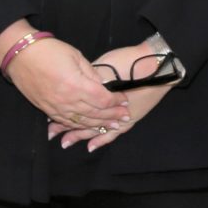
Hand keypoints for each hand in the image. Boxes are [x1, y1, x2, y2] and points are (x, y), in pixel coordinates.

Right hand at [5, 37, 130, 136]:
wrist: (20, 55)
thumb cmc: (49, 51)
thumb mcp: (76, 56)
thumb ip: (91, 73)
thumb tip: (103, 86)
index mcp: (76, 85)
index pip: (103, 99)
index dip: (116, 102)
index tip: (125, 101)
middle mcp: (67, 100)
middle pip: (95, 114)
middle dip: (112, 116)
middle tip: (124, 117)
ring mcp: (56, 107)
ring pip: (82, 122)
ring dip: (98, 125)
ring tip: (112, 126)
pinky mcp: (46, 109)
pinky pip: (66, 122)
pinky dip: (79, 126)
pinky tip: (88, 126)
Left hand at [56, 42, 176, 150]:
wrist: (158, 65)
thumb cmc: (132, 61)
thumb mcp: (106, 64)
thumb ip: (90, 77)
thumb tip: (75, 84)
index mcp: (98, 91)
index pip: (76, 104)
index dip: (62, 110)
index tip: (49, 114)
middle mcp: (108, 107)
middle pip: (82, 118)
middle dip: (65, 125)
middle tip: (51, 132)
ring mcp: (119, 115)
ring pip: (94, 128)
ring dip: (79, 135)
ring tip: (65, 142)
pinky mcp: (129, 119)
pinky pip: (112, 133)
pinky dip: (100, 140)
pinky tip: (90, 146)